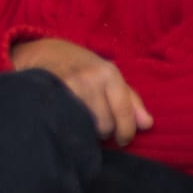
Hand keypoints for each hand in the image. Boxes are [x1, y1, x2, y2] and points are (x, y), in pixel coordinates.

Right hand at [11, 38, 153, 144]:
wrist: (44, 52)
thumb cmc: (82, 67)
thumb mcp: (109, 76)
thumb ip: (130, 99)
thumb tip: (148, 124)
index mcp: (109, 73)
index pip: (124, 112)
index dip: (126, 132)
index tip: (122, 140)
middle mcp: (90, 78)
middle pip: (105, 124)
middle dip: (103, 129)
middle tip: (95, 122)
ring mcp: (68, 85)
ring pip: (87, 126)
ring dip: (86, 129)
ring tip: (82, 119)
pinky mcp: (50, 94)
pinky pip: (68, 121)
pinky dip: (71, 124)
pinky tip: (69, 118)